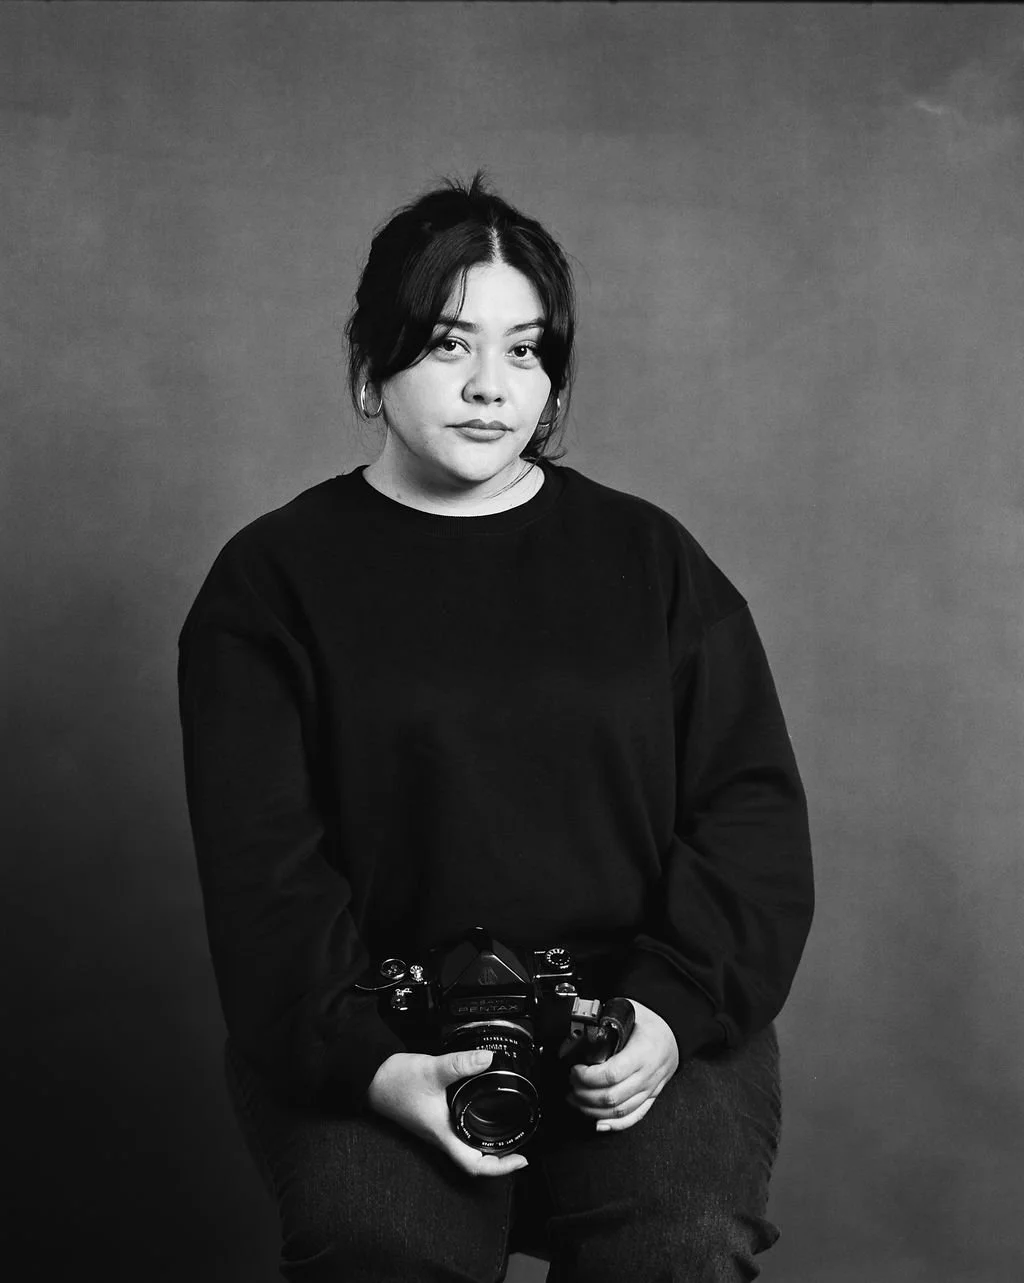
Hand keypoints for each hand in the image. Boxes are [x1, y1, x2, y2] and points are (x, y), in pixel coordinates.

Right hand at [366, 1049, 528, 1177]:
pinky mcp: (431, 1118)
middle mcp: (440, 1136)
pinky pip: (457, 1134)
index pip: (474, 1165)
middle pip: (473, 1160)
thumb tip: (487, 1059)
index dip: (499, 1168)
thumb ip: (460, 1064)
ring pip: (465, 1147)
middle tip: (519, 1148)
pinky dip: (472, 1131)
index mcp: (442, 1134)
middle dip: (498, 1159)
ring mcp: (435, 1128)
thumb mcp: (432, 1071)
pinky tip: (479, 1114)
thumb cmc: (394, 1082)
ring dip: (486, 1146)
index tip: (520, 1161)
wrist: (370, 1078)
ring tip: (505, 1136)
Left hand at [566, 999, 678, 1132]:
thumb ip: (607, 1019)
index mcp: (642, 1052)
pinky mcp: (651, 1098)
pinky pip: (633, 1117)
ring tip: (576, 1100)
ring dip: (593, 1110)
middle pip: (612, 1097)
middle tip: (572, 1084)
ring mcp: (650, 1089)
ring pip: (619, 1111)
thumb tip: (583, 1026)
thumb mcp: (629, 1012)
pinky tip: (598, 1122)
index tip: (575, 1070)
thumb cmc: (650, 1023)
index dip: (588, 1077)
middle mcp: (647, 1075)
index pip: (611, 1074)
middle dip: (585, 1094)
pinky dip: (614, 1124)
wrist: (674, 1034)